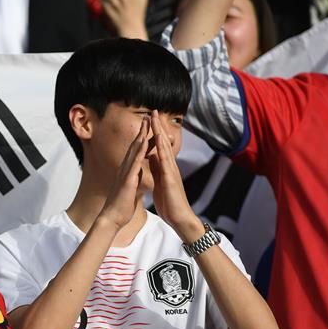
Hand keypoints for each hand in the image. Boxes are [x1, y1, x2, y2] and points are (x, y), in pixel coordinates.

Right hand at [99, 118, 149, 228]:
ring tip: (146, 123)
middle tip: (147, 117)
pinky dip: (141, 151)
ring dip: (141, 135)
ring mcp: (126, 173)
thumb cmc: (121, 206)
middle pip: (135, 146)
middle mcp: (126, 169)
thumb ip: (133, 180)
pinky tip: (145, 141)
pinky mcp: (128, 179)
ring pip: (135, 150)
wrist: (113, 217)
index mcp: (128, 172)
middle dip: (142, 131)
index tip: (149, 128)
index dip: (143, 139)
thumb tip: (136, 175)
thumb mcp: (130, 189)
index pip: (137, 152)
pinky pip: (135, 162)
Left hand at [148, 112, 200, 240]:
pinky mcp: (171, 178)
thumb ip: (157, 169)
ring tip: (155, 118)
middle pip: (163, 142)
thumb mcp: (160, 182)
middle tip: (153, 110)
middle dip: (158, 127)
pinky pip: (166, 161)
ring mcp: (171, 171)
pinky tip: (159, 140)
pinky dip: (162, 149)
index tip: (148, 120)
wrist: (179, 217)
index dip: (154, 133)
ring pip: (165, 148)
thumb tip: (152, 157)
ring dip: (160, 132)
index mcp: (165, 168)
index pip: (159, 146)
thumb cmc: (169, 202)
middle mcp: (170, 166)